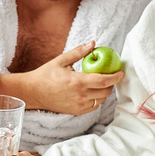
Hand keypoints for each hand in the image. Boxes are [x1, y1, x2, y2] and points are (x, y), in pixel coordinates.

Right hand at [0, 41, 122, 114]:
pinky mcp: (76, 111)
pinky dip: (97, 99)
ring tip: (100, 82)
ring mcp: (78, 105)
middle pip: (106, 91)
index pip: (104, 80)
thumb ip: (79, 52)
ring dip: (104, 91)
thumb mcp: (61, 60)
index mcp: (77, 82)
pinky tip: (92, 91)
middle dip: (111, 83)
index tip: (121, 72)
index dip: (116, 77)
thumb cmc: (46, 75)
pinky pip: (94, 106)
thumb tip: (93, 44)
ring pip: (101, 100)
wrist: (33, 92)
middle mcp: (80, 96)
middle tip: (110, 75)